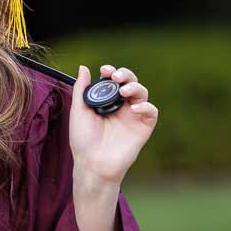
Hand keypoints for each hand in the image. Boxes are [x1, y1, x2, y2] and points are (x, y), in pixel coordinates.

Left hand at [70, 64, 158, 186]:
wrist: (93, 163)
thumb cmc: (83, 140)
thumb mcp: (78, 111)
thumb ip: (81, 89)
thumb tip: (83, 67)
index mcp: (106, 101)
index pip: (113, 80)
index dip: (112, 72)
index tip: (105, 70)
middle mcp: (121, 106)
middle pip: (130, 82)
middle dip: (125, 75)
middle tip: (116, 77)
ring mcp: (133, 116)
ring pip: (142, 93)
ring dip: (135, 87)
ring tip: (124, 91)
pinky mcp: (143, 127)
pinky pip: (151, 111)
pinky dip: (146, 106)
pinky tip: (135, 108)